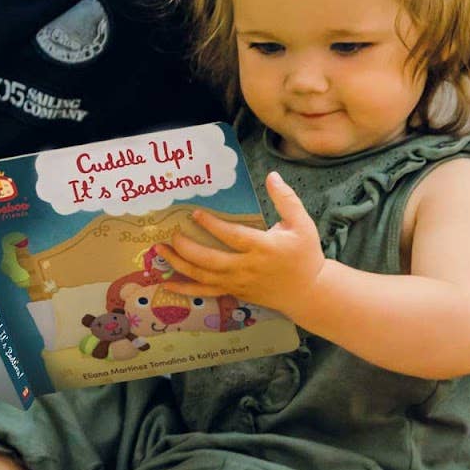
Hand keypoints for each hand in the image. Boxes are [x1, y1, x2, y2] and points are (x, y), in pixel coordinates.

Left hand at [164, 171, 324, 315]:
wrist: (308, 291)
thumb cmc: (305, 255)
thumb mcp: (302, 224)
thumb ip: (286, 199)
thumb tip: (272, 176)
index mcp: (263, 248)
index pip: (232, 236)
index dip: (212, 226)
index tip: (195, 214)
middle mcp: (247, 268)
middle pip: (211, 261)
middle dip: (187, 248)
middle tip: (172, 234)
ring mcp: (239, 283)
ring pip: (203, 277)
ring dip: (180, 265)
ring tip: (160, 251)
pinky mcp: (235, 293)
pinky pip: (206, 293)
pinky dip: (186, 289)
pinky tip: (166, 283)